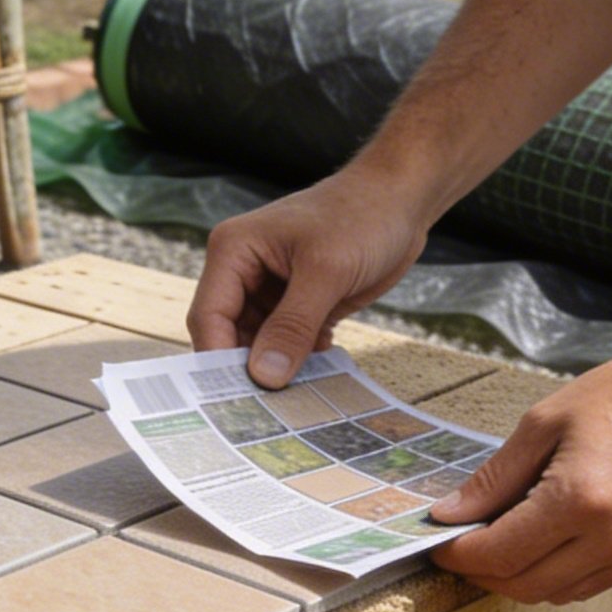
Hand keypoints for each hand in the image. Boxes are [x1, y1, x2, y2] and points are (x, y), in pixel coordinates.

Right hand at [187, 167, 428, 384]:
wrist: (401, 201)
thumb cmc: (361, 216)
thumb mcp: (327, 272)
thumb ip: (293, 326)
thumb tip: (264, 377)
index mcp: (234, 251)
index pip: (210, 316)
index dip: (219, 359)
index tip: (237, 400)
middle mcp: (244, 271)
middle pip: (229, 335)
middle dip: (248, 369)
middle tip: (268, 411)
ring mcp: (270, 289)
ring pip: (258, 345)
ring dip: (277, 368)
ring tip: (297, 396)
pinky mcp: (297, 303)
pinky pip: (286, 343)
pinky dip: (299, 360)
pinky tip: (319, 373)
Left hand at [426, 345, 611, 603]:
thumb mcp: (547, 421)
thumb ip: (495, 477)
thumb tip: (450, 515)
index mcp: (580, 499)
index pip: (498, 553)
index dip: (458, 554)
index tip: (437, 541)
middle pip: (523, 585)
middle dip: (482, 572)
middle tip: (461, 546)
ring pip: (555, 595)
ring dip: (518, 578)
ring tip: (499, 543)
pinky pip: (589, 586)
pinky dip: (556, 575)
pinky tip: (543, 543)